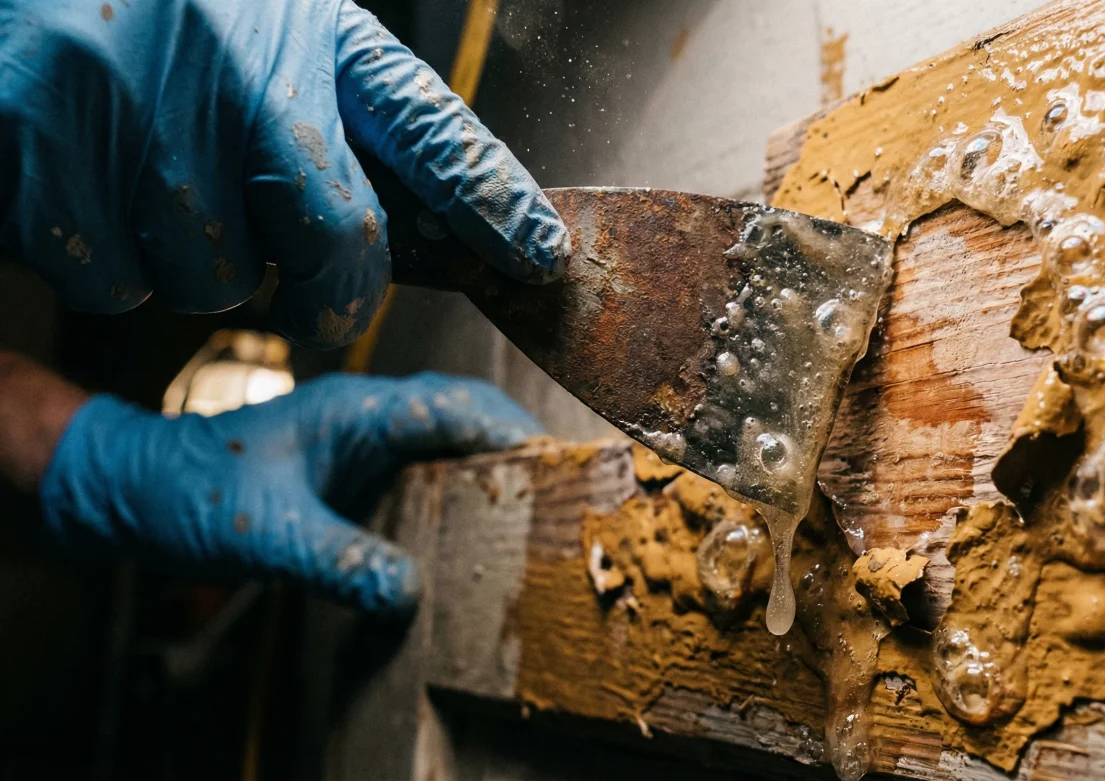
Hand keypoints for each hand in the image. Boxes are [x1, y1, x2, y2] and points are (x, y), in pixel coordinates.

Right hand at [0, 0, 568, 346]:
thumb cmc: (153, 15)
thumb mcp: (274, 35)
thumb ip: (353, 124)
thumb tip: (445, 229)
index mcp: (309, 33)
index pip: (434, 130)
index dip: (492, 201)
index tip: (539, 255)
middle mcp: (239, 70)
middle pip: (328, 252)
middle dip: (306, 276)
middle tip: (252, 223)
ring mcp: (140, 110)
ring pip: (210, 284)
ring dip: (184, 260)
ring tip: (140, 167)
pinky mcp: (41, 148)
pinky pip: (108, 280)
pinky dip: (97, 256)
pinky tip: (80, 179)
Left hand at [38, 372, 541, 612]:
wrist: (133, 490)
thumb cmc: (188, 489)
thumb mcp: (264, 532)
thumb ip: (335, 560)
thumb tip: (406, 591)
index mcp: (357, 409)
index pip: (457, 406)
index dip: (513, 432)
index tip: (557, 468)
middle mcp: (370, 419)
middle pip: (469, 421)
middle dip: (518, 452)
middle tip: (562, 498)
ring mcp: (366, 446)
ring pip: (451, 448)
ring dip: (492, 474)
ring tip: (534, 518)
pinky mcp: (358, 477)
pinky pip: (426, 479)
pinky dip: (459, 499)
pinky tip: (474, 538)